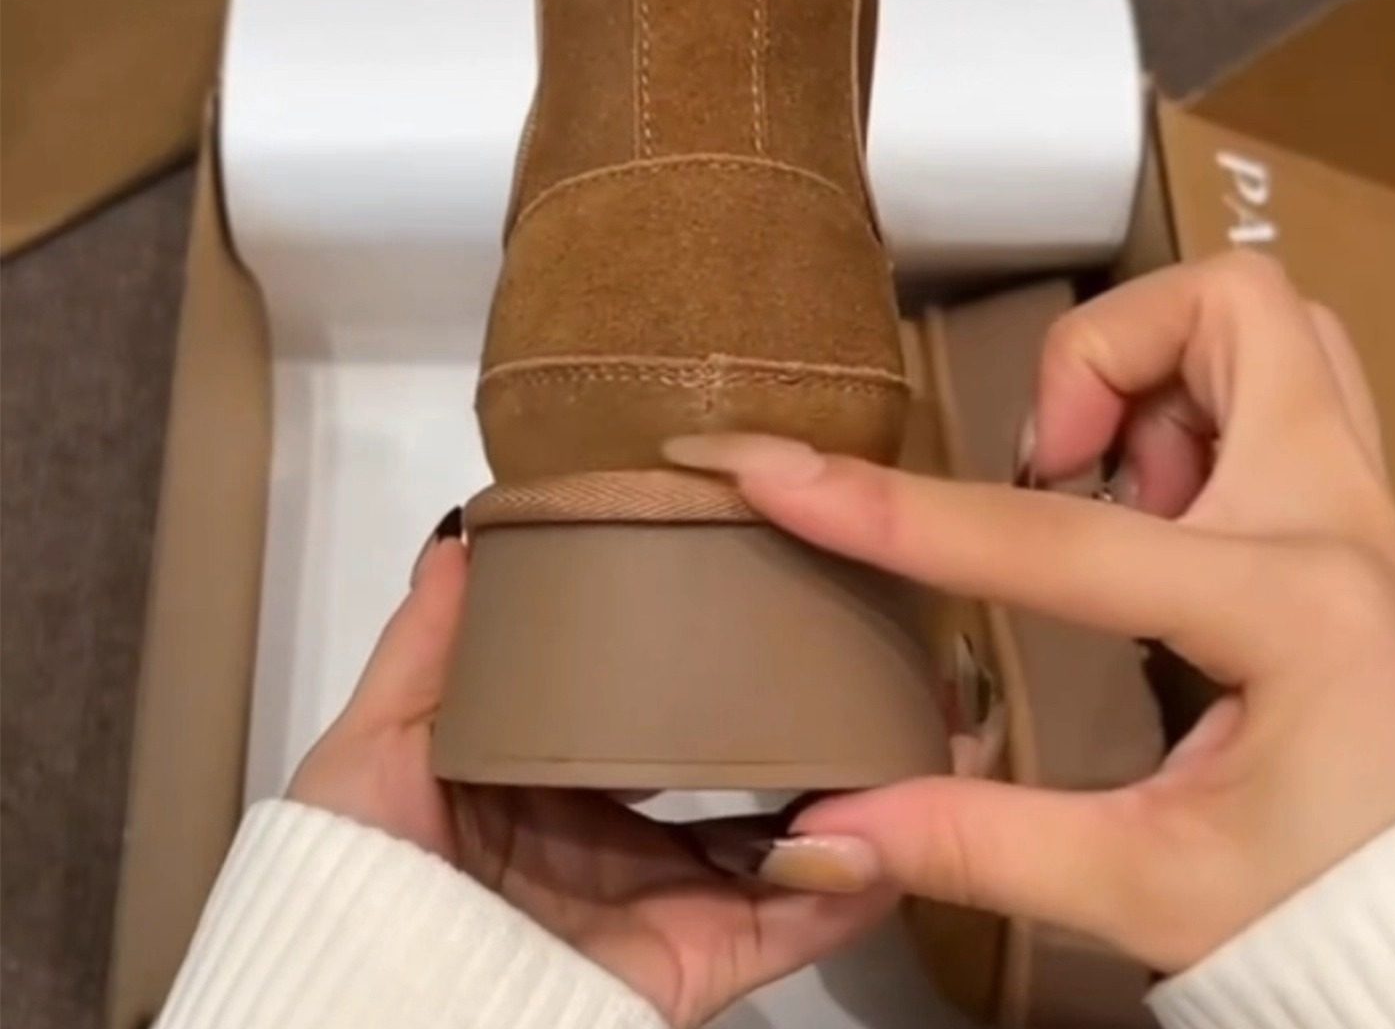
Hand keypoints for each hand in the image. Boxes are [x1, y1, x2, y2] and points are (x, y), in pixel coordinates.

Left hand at [288, 522, 893, 1028]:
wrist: (367, 1008)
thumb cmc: (366, 867)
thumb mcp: (379, 741)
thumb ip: (431, 643)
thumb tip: (467, 528)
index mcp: (554, 777)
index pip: (646, 698)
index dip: (701, 644)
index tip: (759, 573)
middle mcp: (618, 834)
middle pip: (730, 766)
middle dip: (796, 713)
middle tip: (863, 638)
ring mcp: (665, 900)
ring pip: (779, 840)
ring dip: (850, 791)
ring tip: (915, 719)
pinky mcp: (695, 963)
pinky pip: (787, 926)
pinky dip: (848, 887)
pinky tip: (904, 829)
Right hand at [664, 251, 1394, 971]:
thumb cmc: (1333, 916)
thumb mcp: (1146, 885)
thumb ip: (977, 841)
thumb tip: (824, 831)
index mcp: (1291, 610)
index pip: (1055, 535)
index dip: (893, 510)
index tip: (781, 470)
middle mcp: (1340, 523)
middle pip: (1231, 307)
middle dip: (1103, 351)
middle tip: (1049, 462)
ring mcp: (1360, 507)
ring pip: (1272, 326)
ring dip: (1161, 369)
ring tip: (1110, 482)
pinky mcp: (1354, 520)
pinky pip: (1285, 386)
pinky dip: (1200, 409)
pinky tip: (1161, 516)